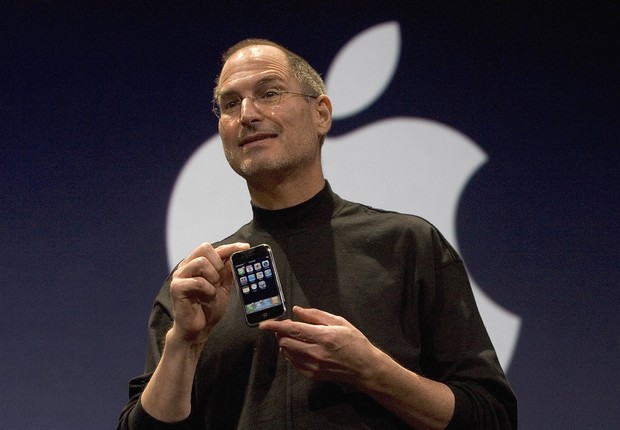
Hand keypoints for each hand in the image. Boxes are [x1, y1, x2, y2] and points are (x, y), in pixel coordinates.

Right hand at [168, 242, 249, 345]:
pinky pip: (197, 281)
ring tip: (212, 289)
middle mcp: (186, 267)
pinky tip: (207, 296)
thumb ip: (227, 271)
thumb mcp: (223, 286)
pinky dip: (208, 289)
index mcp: (196, 264)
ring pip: (200, 262)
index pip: (214, 248)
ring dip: (213, 277)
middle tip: (219, 279)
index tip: (245, 247)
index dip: (230, 247)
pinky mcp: (176, 288)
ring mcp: (179, 276)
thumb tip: (237, 255)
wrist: (197, 330)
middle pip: (204, 248)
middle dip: (218, 263)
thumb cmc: (207, 308)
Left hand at [259, 306, 380, 385]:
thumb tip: (296, 310)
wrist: (364, 368)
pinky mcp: (312, 375)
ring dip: (286, 343)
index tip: (263, 324)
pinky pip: (293, 363)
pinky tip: (301, 348)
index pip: (292, 330)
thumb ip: (316, 315)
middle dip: (281, 333)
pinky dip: (292, 353)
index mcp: (323, 336)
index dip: (275, 325)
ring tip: (296, 337)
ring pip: (287, 353)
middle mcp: (315, 352)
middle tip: (287, 327)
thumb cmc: (355, 342)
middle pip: (285, 342)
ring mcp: (313, 366)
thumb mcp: (339, 322)